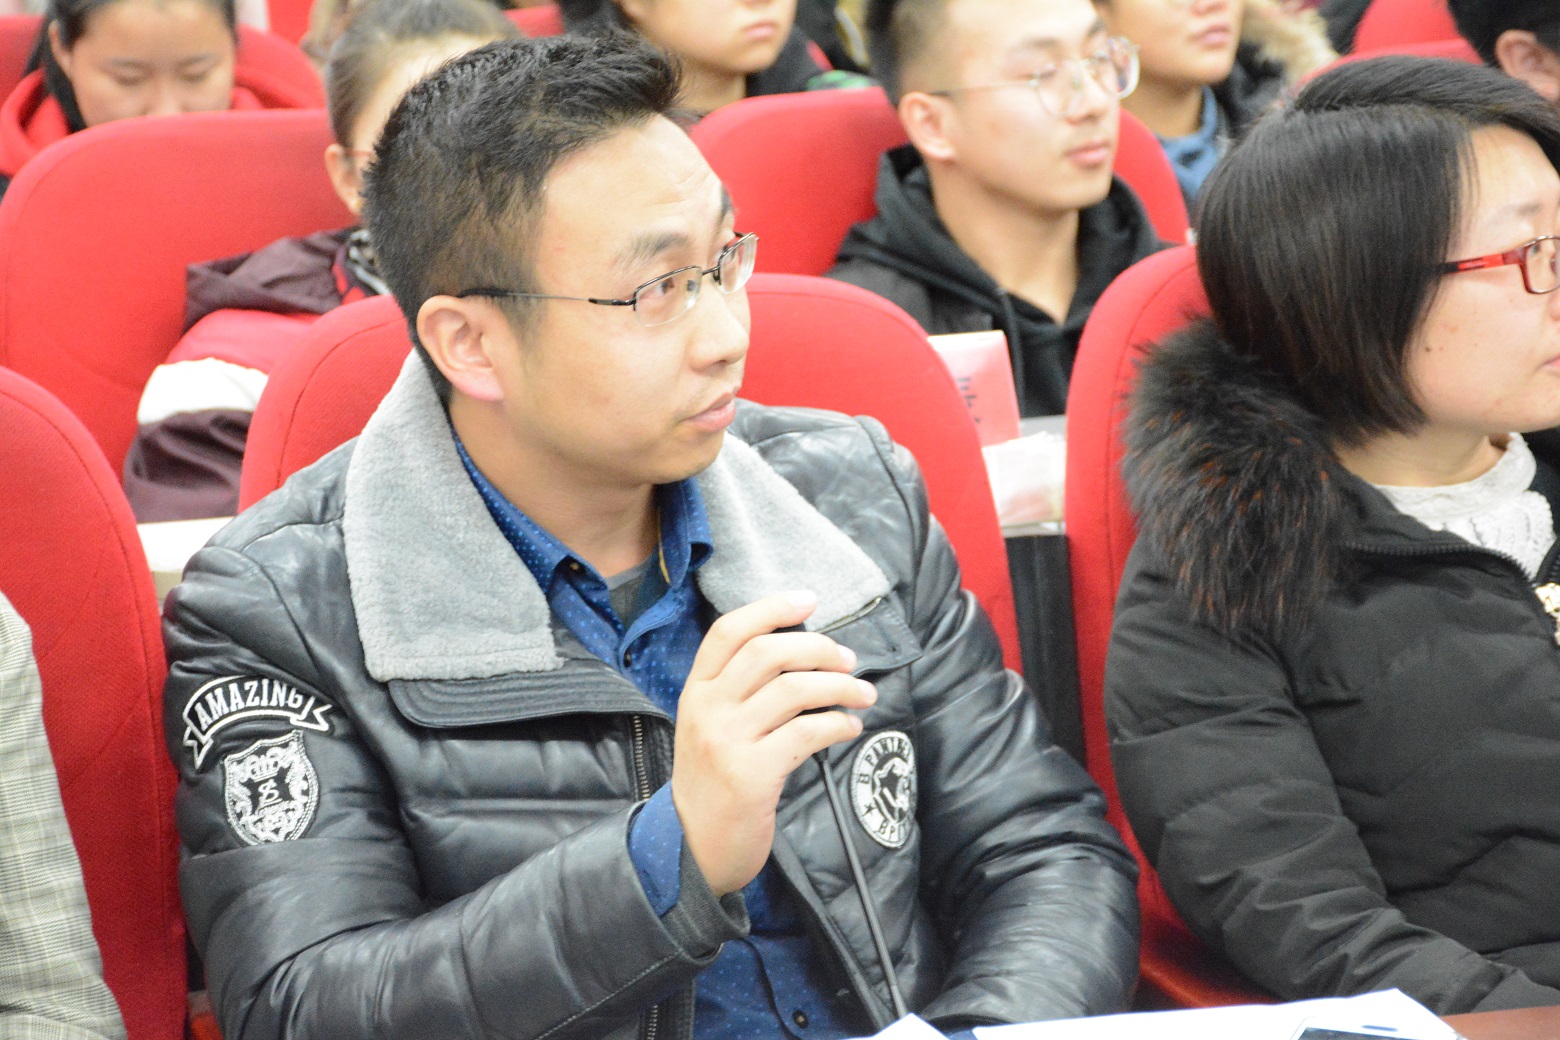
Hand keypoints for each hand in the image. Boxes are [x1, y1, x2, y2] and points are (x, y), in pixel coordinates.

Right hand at [671, 590, 876, 895]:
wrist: (694, 848)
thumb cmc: (715, 783)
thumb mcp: (712, 728)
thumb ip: (740, 692)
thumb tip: (804, 654)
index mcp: (696, 691)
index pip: (728, 632)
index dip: (771, 607)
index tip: (809, 600)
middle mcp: (707, 710)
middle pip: (768, 652)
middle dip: (819, 648)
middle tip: (848, 660)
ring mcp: (727, 741)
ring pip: (793, 689)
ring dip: (840, 687)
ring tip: (863, 694)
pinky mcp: (752, 774)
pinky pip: (807, 733)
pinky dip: (838, 725)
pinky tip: (850, 728)